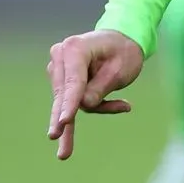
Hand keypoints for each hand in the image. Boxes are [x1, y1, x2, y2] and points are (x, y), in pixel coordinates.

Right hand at [46, 28, 143, 159]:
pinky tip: (123, 105)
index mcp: (75, 48)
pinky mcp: (62, 81)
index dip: (69, 104)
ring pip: (70, 100)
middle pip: (64, 94)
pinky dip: (96, 106)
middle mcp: (60, 56)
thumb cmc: (124, 52)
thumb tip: (84, 105)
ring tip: (125, 105)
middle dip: (64, 119)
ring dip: (97, 106)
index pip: (73, 82)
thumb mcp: (120, 70)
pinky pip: (75, 101)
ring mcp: (58, 69)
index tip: (64, 122)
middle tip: (57, 143)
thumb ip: (101, 87)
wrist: (121, 39)